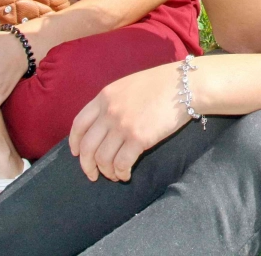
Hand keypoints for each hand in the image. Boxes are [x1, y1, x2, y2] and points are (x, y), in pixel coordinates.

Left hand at [69, 62, 189, 181]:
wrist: (185, 85)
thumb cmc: (162, 83)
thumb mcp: (129, 85)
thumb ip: (114, 101)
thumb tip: (105, 122)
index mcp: (105, 97)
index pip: (79, 124)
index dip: (75, 142)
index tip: (77, 154)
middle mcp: (109, 112)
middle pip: (87, 146)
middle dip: (87, 165)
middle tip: (93, 174)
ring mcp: (122, 125)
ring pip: (102, 159)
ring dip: (106, 172)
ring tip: (115, 175)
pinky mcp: (138, 138)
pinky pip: (121, 163)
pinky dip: (121, 173)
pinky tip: (127, 175)